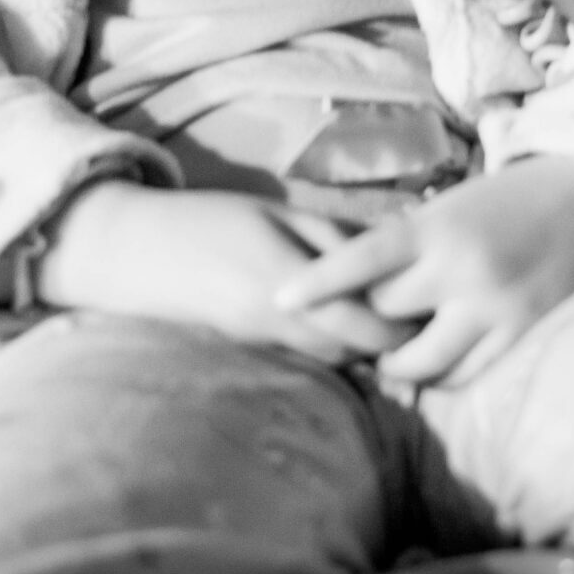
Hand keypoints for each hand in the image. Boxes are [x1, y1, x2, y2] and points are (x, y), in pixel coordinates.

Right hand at [38, 182, 411, 365]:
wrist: (134, 252)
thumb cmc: (209, 219)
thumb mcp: (278, 214)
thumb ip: (336, 237)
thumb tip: (396, 250)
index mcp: (289, 286)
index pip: (367, 325)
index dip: (407, 326)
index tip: (440, 308)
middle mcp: (278, 325)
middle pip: (357, 352)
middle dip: (394, 344)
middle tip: (432, 321)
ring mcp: (263, 343)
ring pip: (334, 359)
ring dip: (365, 348)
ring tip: (399, 326)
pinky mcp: (251, 348)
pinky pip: (307, 355)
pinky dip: (334, 346)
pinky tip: (350, 328)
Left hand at [274, 155, 573, 387]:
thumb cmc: (509, 196)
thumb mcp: (450, 205)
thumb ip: (407, 242)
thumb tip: (357, 280)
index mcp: (435, 227)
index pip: (361, 258)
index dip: (318, 283)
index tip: (280, 299)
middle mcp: (460, 268)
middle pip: (385, 315)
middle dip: (367, 323)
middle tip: (351, 331)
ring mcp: (492, 304)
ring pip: (421, 359)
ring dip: (397, 362)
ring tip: (387, 359)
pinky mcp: (520, 329)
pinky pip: (466, 373)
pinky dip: (440, 375)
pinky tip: (430, 368)